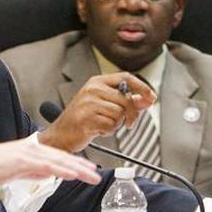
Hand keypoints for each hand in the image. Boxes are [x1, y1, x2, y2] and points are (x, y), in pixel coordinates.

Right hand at [0, 137, 100, 211]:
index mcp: (32, 151)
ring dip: (76, 169)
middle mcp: (33, 149)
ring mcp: (28, 154)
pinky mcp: (23, 160)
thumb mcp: (18, 171)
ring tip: (90, 175)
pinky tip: (72, 174)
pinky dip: (61, 170)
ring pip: (59, 160)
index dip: (76, 163)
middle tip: (96, 174)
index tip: (89, 169)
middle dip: (82, 166)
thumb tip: (48, 175)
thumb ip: (34, 171)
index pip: (59, 157)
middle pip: (63, 157)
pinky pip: (47, 166)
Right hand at [39, 72, 155, 152]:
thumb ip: (126, 101)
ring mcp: (88, 103)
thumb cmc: (82, 119)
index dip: (142, 87)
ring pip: (119, 113)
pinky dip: (108, 131)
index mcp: (97, 82)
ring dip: (116, 124)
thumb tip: (146, 100)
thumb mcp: (104, 105)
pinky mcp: (86, 118)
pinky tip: (98, 130)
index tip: (151, 97)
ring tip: (103, 125)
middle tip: (128, 123)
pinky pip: (110, 125)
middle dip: (131, 114)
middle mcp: (92, 89)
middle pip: (126, 99)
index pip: (126, 77)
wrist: (60, 134)